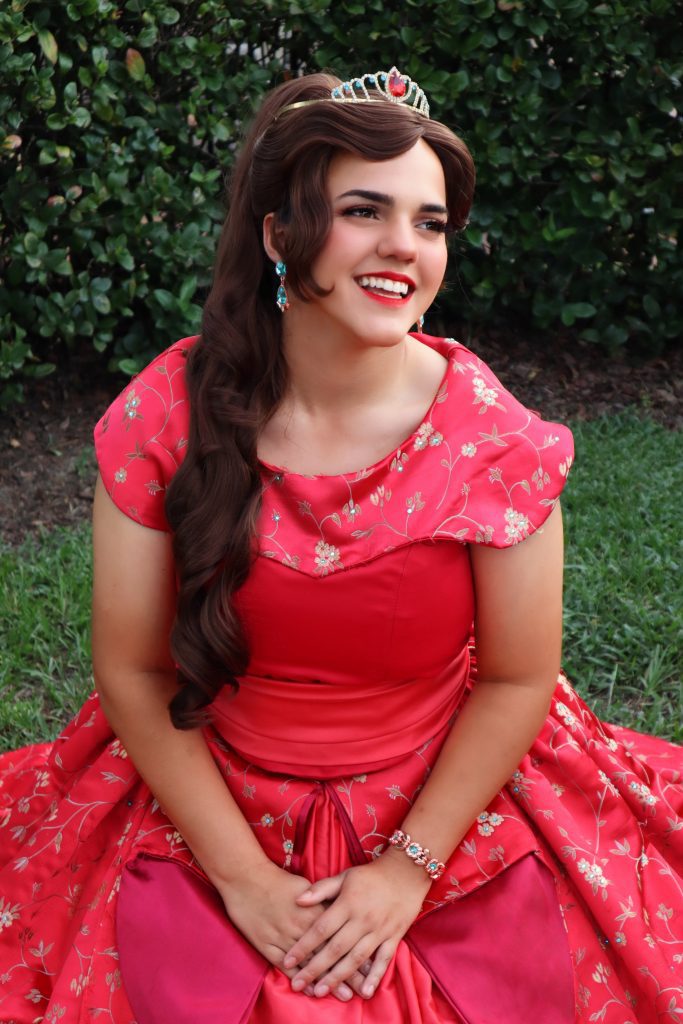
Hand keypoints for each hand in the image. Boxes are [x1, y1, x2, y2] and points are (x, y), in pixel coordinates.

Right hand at [217, 860, 357, 1001]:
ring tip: (342, 994)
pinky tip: (310, 989)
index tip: (368, 967)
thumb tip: (339, 910)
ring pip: (309, 961)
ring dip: (326, 979)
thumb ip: (322, 899)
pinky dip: (298, 977)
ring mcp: (283, 935)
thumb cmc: (276, 880)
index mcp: (312, 908)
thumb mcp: (304, 885)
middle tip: (361, 988)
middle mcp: (300, 924)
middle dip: (345, 971)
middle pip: (327, 951)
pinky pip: (284, 965)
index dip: (353, 950)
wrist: (245, 877)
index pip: (339, 934)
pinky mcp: (266, 943)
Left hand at [282, 849, 430, 998]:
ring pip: (356, 958)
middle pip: (335, 948)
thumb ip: (321, 889)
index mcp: (348, 903)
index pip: (321, 928)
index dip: (304, 945)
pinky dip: (375, 976)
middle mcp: (362, 919)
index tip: (288, 960)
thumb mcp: (345, 876)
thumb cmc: (371, 875)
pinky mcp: (394, 936)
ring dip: (338, 977)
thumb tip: (298, 900)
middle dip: (315, 968)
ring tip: (321, 991)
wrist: (406, 871)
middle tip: (297, 985)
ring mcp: (379, 929)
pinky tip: (364, 991)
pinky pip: (384, 959)